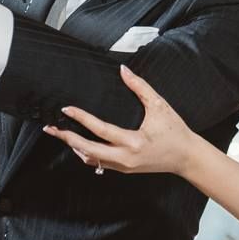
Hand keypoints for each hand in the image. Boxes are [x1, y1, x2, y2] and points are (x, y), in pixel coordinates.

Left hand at [43, 66, 200, 176]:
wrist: (186, 157)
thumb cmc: (175, 132)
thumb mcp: (159, 106)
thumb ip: (140, 87)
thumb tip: (123, 69)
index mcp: (133, 142)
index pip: (100, 130)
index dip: (81, 118)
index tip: (67, 109)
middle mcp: (125, 158)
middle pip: (87, 150)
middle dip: (67, 139)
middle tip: (51, 129)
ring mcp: (124, 167)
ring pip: (91, 159)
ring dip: (75, 147)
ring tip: (62, 134)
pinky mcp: (124, 169)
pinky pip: (99, 163)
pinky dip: (87, 154)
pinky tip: (79, 144)